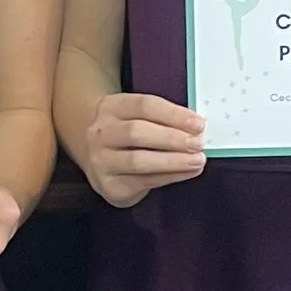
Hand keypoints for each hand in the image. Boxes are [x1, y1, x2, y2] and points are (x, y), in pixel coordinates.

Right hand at [82, 90, 205, 209]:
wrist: (93, 154)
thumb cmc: (125, 133)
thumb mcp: (135, 116)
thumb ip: (162, 120)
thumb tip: (196, 130)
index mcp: (111, 107)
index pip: (144, 106)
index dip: (173, 114)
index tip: (198, 124)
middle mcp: (101, 133)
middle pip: (137, 132)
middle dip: (172, 139)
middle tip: (198, 143)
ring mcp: (101, 160)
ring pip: (138, 160)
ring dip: (172, 161)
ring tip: (196, 161)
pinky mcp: (109, 185)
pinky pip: (143, 181)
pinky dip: (169, 177)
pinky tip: (186, 172)